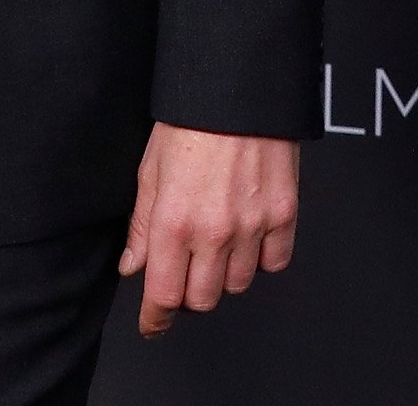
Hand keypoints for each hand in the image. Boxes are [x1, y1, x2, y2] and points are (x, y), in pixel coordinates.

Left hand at [118, 125, 297, 336]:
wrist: (236, 91)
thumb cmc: (188, 123)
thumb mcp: (149, 172)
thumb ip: (142, 226)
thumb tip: (133, 266)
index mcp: (174, 223)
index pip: (163, 294)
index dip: (155, 318)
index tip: (152, 325)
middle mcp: (214, 233)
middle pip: (202, 299)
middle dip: (188, 293)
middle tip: (182, 271)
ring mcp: (253, 228)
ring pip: (238, 285)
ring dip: (223, 275)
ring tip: (214, 244)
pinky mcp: (284, 217)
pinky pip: (274, 263)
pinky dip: (260, 258)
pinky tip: (247, 237)